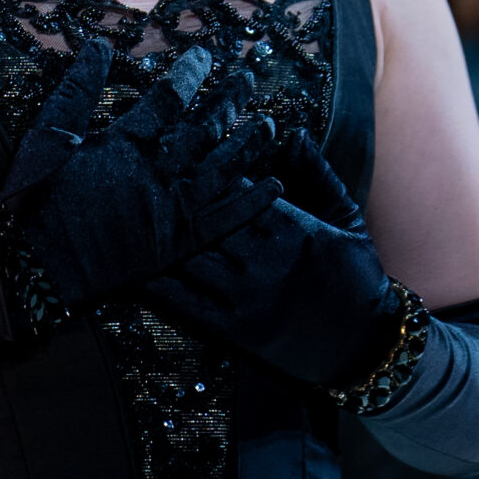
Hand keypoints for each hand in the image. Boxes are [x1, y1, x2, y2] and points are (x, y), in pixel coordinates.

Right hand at [0, 41, 281, 307]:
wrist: (34, 265)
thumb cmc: (35, 196)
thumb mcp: (48, 134)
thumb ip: (77, 88)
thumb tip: (100, 43)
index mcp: (125, 143)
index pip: (169, 97)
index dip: (190, 72)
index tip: (206, 54)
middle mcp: (157, 173)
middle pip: (205, 129)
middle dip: (229, 100)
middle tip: (248, 77)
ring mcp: (172, 210)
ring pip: (223, 170)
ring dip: (248, 145)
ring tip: (269, 124)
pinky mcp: (178, 244)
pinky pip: (225, 221)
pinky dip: (251, 204)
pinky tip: (275, 187)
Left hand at [140, 129, 411, 387]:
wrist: (365, 347)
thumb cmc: (358, 276)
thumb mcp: (345, 218)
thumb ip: (318, 174)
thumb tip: (292, 132)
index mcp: (292, 229)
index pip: (239, 190)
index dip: (204, 169)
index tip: (173, 147)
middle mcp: (265, 261)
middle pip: (206, 219)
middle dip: (169, 197)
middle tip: (130, 173)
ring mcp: (247, 297)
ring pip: (190, 259)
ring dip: (152, 237)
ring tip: (114, 214)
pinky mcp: (235, 330)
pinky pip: (187, 305)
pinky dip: (156, 287)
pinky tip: (129, 271)